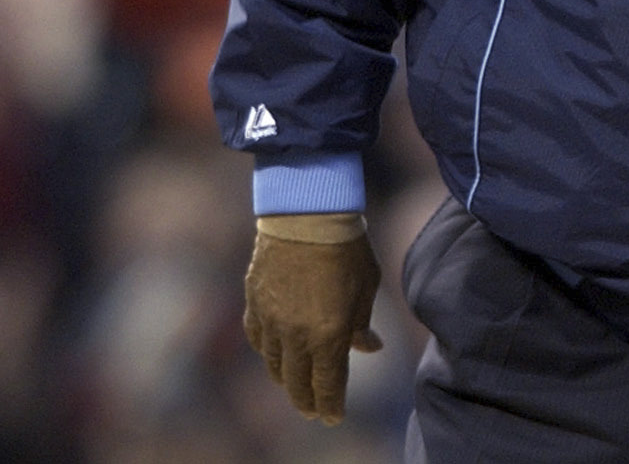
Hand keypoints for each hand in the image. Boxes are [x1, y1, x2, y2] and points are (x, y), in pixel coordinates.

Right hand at [243, 213, 382, 424]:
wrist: (307, 215)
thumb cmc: (348, 248)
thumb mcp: (367, 286)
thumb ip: (362, 324)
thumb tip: (370, 348)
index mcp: (329, 335)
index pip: (328, 385)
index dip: (331, 406)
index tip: (334, 418)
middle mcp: (295, 336)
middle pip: (297, 383)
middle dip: (307, 401)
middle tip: (314, 410)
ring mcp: (271, 321)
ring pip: (273, 365)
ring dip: (286, 378)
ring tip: (296, 385)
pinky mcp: (254, 304)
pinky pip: (257, 340)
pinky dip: (267, 351)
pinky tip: (273, 354)